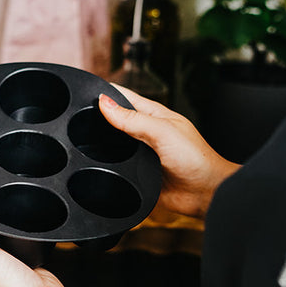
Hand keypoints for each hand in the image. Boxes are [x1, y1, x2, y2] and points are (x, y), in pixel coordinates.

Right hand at [99, 86, 240, 218]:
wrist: (205, 194)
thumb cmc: (196, 159)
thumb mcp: (162, 131)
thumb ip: (132, 119)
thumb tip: (105, 103)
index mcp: (153, 115)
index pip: (124, 98)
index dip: (106, 94)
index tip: (86, 93)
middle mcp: (146, 134)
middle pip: (115, 122)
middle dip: (99, 120)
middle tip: (80, 120)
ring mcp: (142, 155)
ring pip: (114, 147)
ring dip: (104, 146)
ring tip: (88, 143)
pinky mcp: (139, 175)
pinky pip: (118, 170)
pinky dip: (110, 169)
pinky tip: (102, 168)